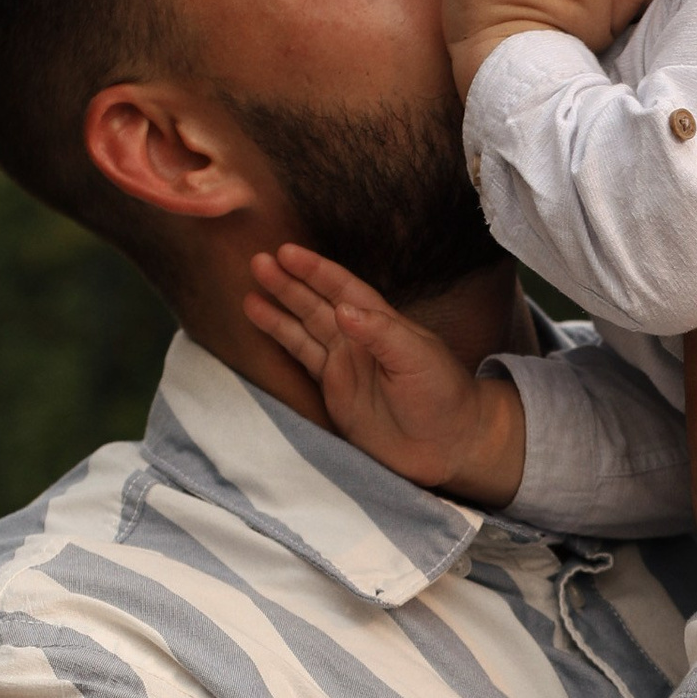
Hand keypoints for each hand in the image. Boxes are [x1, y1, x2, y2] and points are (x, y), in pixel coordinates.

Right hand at [243, 244, 526, 503]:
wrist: (448, 445)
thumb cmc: (443, 395)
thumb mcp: (418, 359)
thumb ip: (381, 333)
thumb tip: (342, 310)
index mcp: (381, 323)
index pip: (343, 288)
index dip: (315, 270)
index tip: (287, 252)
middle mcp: (358, 338)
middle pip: (316, 303)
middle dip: (288, 284)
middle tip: (258, 262)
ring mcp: (344, 364)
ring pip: (303, 328)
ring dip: (278, 310)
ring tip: (248, 292)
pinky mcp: (334, 390)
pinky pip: (301, 359)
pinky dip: (281, 342)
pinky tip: (262, 325)